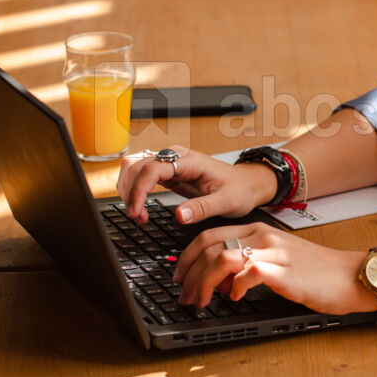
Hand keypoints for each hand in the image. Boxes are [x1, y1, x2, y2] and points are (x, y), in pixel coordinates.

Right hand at [116, 145, 276, 225]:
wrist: (246, 184)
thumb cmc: (239, 190)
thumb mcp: (227, 202)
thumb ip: (203, 208)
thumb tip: (179, 216)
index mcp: (191, 162)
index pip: (154, 168)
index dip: (139, 189)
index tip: (136, 211)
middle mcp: (177, 158)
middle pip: (138, 165)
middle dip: (131, 192)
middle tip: (138, 218)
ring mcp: (170, 163)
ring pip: (135, 168)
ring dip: (129, 191)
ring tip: (139, 215)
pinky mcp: (168, 172)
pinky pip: (141, 175)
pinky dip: (134, 191)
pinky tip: (141, 208)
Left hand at [173, 222, 376, 313]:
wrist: (350, 276)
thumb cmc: (316, 272)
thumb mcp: (277, 262)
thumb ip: (247, 265)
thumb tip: (221, 282)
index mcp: (259, 230)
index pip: (210, 236)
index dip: (188, 257)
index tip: (180, 277)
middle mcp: (263, 237)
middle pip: (209, 246)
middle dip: (189, 273)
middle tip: (184, 295)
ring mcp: (274, 252)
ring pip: (222, 258)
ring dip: (204, 282)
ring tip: (202, 301)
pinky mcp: (285, 271)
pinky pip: (249, 273)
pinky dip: (236, 287)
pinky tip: (236, 298)